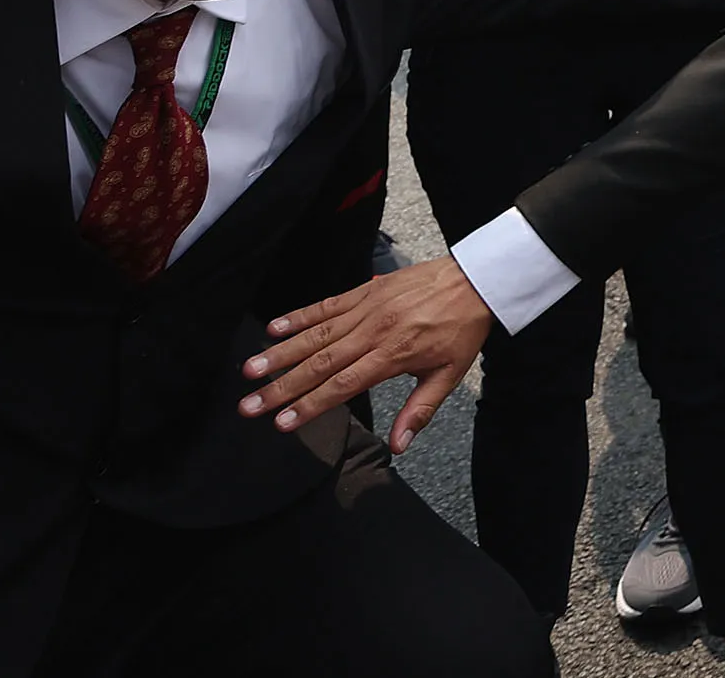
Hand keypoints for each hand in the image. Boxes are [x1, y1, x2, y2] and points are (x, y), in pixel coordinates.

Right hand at [244, 256, 495, 451]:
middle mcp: (373, 332)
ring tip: (250, 370)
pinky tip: (273, 329)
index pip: (342, 386)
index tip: (281, 422)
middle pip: (319, 364)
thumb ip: (419, 410)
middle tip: (249, 406)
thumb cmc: (462, 328)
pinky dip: (299, 317)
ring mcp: (366, 309)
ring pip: (316, 335)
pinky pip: (326, 305)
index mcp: (392, 355)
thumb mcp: (449, 374)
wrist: (475, 279)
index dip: (310, 405)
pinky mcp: (365, 290)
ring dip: (280, 353)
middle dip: (281, 387)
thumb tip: (399, 446)